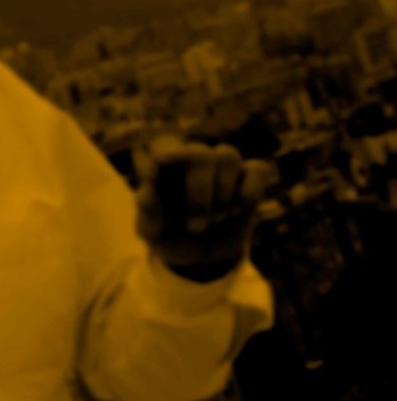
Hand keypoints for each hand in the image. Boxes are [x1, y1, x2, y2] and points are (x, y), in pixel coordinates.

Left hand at [133, 134, 269, 281]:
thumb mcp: (152, 234)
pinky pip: (257, 170)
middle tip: (196, 226)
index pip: (163, 145)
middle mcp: (191, 159)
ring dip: (223, 192)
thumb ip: (148, 214)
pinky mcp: (248, 179)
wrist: (201, 258)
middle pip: (199, 153)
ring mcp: (221, 168)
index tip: (160, 175)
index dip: (166, 157)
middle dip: (200, 191)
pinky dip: (249, 193)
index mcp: (162, 167)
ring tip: (217, 220)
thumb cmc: (169, 237)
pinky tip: (236, 213)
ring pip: (228, 155)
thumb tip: (145, 191)